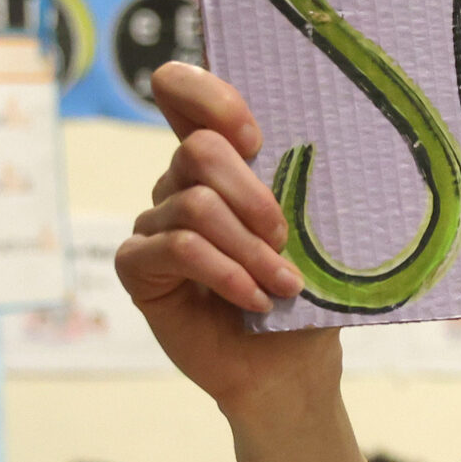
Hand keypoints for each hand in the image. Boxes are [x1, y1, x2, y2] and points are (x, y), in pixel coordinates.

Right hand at [116, 63, 339, 419]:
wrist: (289, 367)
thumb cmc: (306, 299)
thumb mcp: (318, 241)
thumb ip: (305, 194)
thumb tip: (323, 153)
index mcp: (223, 166)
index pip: (183, 94)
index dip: (208, 97)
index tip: (253, 136)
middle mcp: (180, 186)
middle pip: (198, 150)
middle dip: (251, 194)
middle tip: (284, 238)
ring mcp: (154, 224)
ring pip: (194, 205)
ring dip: (249, 249)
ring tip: (284, 285)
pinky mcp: (137, 266)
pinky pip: (175, 248)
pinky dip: (224, 274)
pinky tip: (255, 300)